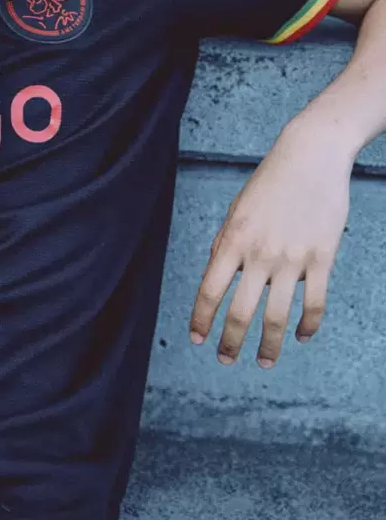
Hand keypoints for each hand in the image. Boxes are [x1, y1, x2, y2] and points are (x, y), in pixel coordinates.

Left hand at [189, 129, 350, 367]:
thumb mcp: (237, 209)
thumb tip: (218, 274)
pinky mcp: (322, 259)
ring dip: (268, 346)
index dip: (201, 319)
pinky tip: (301, 337)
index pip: (210, 290)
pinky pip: (314, 304)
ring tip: (263, 362)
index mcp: (233, 239)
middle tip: (225, 360)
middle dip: (230, 342)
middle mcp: (260, 253)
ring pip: (277, 317)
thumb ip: (227, 243)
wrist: (310, 157)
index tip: (197, 339)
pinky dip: (307, 326)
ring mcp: (292, 258)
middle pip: (241, 312)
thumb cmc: (269, 182)